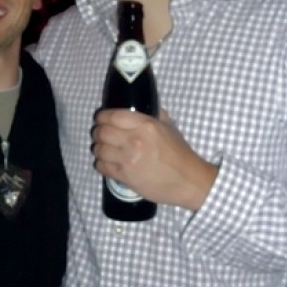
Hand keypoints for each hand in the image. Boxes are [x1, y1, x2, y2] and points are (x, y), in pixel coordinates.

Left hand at [91, 108, 217, 210]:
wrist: (188, 181)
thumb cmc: (180, 153)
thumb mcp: (170, 127)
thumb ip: (154, 114)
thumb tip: (140, 105)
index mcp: (146, 125)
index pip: (113, 116)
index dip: (102, 116)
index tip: (101, 118)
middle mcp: (134, 140)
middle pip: (102, 132)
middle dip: (98, 132)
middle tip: (100, 134)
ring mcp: (128, 160)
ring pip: (99, 149)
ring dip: (98, 148)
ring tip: (102, 148)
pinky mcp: (125, 177)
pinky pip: (102, 167)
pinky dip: (100, 163)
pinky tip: (106, 162)